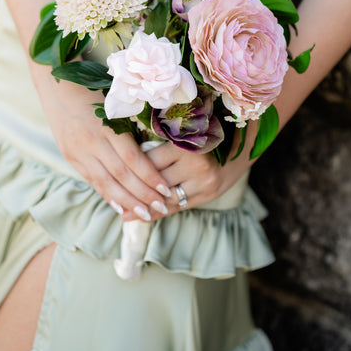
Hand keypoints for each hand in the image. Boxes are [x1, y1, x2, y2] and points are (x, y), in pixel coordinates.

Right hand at [41, 79, 172, 220]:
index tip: (166, 189)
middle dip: (143, 194)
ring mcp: (78, 151)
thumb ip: (127, 129)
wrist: (56, 82)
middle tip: (161, 206)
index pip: (132, 158)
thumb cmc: (92, 89)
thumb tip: (150, 154)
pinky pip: (92, 180)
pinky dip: (108, 195)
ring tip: (145, 214)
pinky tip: (121, 206)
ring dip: (127, 201)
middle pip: (121, 175)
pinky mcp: (70, 156)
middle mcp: (91, 141)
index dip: (149, 176)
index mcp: (106, 125)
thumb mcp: (112, 104)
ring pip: (106, 183)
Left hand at [121, 140, 248, 221]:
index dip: (132, 167)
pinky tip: (142, 216)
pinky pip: (177, 207)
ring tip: (122, 210)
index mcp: (186, 143)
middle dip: (134, 189)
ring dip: (143, 205)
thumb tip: (127, 154)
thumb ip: (161, 143)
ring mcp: (203, 182)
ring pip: (166, 198)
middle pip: (156, 181)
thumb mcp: (183, 134)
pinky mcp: (207, 195)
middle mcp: (196, 164)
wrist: (238, 147)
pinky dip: (158, 212)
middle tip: (111, 193)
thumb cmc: (203, 136)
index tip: (115, 169)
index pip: (151, 160)